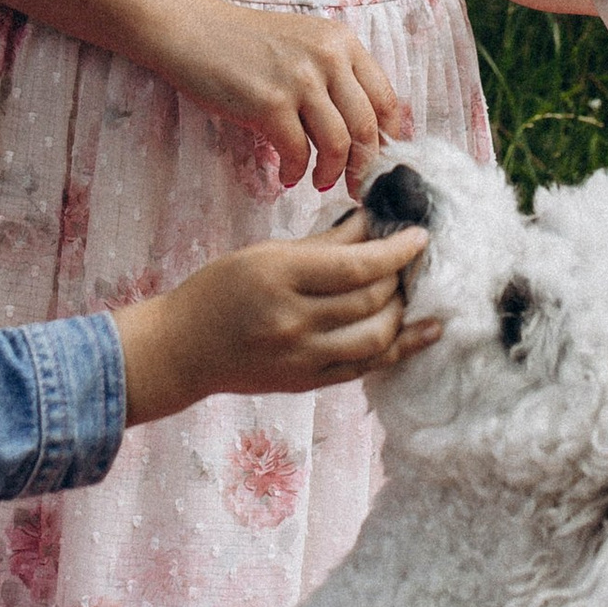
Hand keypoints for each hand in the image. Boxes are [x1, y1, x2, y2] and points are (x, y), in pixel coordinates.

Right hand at [114, 226, 435, 424]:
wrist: (181, 349)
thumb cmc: (218, 291)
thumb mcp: (264, 253)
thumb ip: (322, 243)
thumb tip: (371, 224)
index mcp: (279, 276)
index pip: (357, 265)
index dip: (397, 250)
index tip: (421, 236)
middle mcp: (293, 319)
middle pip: (371, 300)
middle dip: (401, 277)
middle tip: (412, 260)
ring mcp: (301, 357)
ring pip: (376, 337)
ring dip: (403, 311)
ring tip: (412, 291)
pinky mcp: (306, 382)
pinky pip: (365, 367)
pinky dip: (400, 348)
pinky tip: (426, 332)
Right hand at [155, 0, 410, 194]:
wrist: (192, 29)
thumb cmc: (245, 44)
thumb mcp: (303, 44)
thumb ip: (335, 76)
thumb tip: (363, 131)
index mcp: (342, 42)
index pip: (386, 99)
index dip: (388, 138)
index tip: (378, 161)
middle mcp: (328, 57)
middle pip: (367, 126)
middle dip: (364, 166)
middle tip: (354, 186)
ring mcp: (299, 79)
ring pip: (338, 144)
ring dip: (331, 173)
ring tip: (318, 181)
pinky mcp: (269, 103)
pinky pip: (298, 152)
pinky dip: (297, 172)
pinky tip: (287, 175)